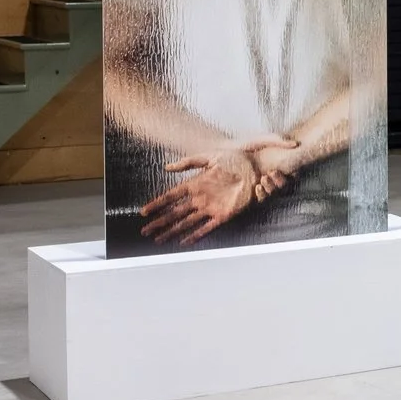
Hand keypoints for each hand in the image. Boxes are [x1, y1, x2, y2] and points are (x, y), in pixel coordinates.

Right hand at [139, 135, 297, 246]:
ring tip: (159, 240)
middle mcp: (200, 198)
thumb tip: (167, 168)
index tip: (144, 212)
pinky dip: (195, 235)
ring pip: (187, 223)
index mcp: (195, 184)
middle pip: (175, 213)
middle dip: (160, 222)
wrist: (256, 166)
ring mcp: (211, 207)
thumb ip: (189, 162)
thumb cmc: (235, 159)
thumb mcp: (210, 157)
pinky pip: (207, 227)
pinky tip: (184, 242)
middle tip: (145, 231)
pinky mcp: (224, 214)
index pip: (171, 197)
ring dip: (172, 231)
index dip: (157, 205)